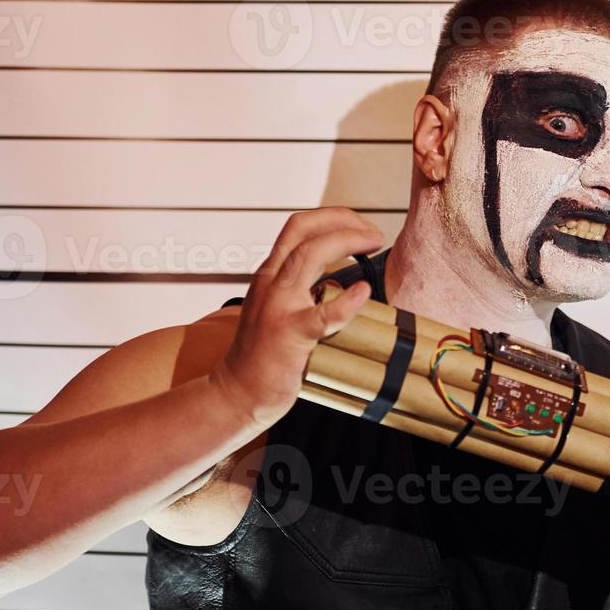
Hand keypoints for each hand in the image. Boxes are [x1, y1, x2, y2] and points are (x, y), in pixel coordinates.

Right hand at [210, 208, 383, 426]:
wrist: (236, 392)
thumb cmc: (263, 356)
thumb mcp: (275, 309)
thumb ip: (300, 290)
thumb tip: (341, 282)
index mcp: (269, 275)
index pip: (298, 227)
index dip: (333, 217)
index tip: (361, 227)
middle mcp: (270, 283)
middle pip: (303, 230)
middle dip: (343, 220)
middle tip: (373, 234)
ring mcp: (277, 307)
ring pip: (308, 255)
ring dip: (347, 241)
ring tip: (373, 244)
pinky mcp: (288, 336)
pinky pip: (321, 315)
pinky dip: (347, 301)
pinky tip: (363, 292)